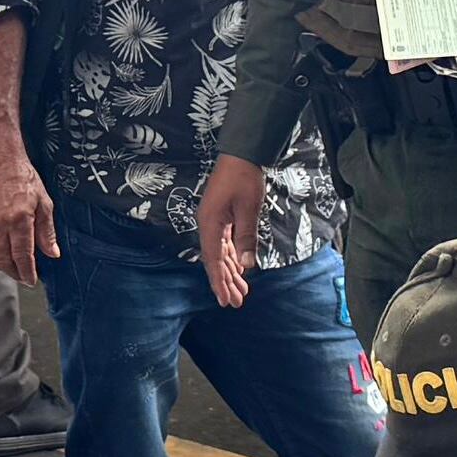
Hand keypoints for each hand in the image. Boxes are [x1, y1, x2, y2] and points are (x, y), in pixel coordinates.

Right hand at [0, 146, 57, 283]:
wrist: (0, 163)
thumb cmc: (24, 179)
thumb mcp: (44, 203)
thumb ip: (47, 231)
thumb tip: (52, 253)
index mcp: (19, 220)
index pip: (22, 255)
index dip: (27, 272)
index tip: (31, 280)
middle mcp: (0, 224)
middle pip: (4, 260)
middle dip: (15, 273)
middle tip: (23, 278)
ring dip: (2, 266)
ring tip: (12, 269)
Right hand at [197, 155, 266, 309]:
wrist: (241, 153)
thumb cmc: (244, 178)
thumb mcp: (249, 208)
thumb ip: (246, 236)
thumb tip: (247, 265)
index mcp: (210, 224)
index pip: (213, 260)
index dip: (219, 282)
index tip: (225, 300)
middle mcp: (208, 224)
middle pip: (215, 260)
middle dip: (225, 282)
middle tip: (235, 302)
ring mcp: (213, 220)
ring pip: (220, 253)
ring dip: (230, 272)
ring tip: (240, 290)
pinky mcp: (221, 216)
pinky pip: (224, 243)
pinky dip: (232, 257)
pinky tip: (240, 268)